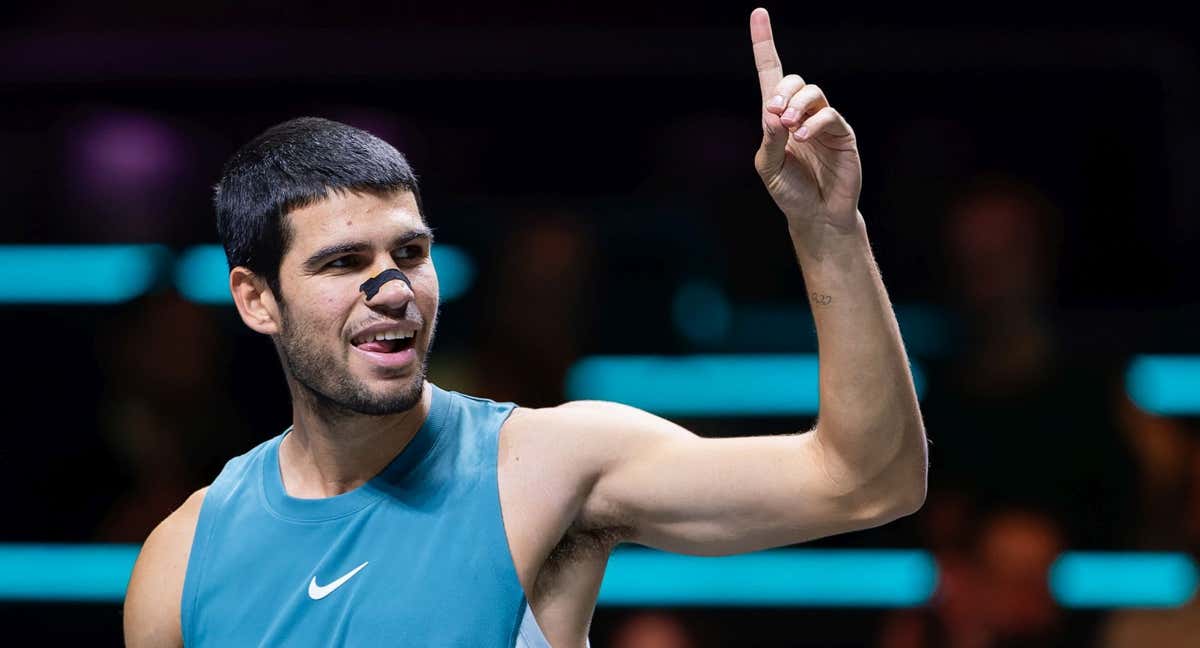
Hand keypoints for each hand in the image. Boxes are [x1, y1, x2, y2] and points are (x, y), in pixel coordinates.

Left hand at [751, 8, 862, 235]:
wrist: (816, 216)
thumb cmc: (789, 191)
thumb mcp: (768, 167)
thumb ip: (769, 140)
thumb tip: (772, 112)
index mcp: (777, 118)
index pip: (770, 73)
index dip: (764, 43)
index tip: (759, 13)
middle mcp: (802, 113)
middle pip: (793, 80)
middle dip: (782, 92)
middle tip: (774, 115)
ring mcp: (824, 122)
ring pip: (812, 93)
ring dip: (797, 105)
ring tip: (788, 127)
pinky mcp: (843, 134)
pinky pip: (830, 115)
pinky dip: (814, 122)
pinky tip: (802, 137)